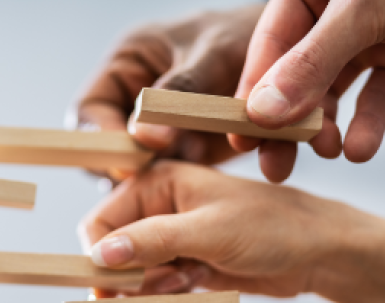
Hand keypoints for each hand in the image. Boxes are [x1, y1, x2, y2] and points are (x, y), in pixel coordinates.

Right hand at [75, 4, 262, 178]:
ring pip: (138, 170)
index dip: (100, 139)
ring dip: (160, 179)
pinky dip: (187, 184)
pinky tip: (209, 179)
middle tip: (156, 179)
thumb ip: (180, 92)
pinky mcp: (182, 152)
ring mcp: (157, 130)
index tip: (127, 163)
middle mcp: (134, 99)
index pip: (89, 110)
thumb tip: (143, 137)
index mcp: (127, 65)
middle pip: (107, 147)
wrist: (295, 53)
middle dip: (129, 167)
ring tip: (193, 171)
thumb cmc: (250, 36)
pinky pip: (170, 178)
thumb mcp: (215, 56)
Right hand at [80, 161, 367, 298]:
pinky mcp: (186, 265)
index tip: (115, 285)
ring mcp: (172, 239)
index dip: (101, 256)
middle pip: (114, 252)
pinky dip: (167, 297)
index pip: (101, 222)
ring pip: (133, 275)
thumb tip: (99, 256)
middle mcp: (158, 208)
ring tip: (187, 283)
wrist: (320, 254)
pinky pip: (156, 288)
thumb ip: (152, 241)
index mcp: (158, 182)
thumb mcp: (209, 232)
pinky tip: (195, 287)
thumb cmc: (272, 228)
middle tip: (165, 284)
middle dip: (132, 276)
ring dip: (152, 289)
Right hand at [232, 0, 384, 181]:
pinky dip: (368, 126)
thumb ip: (312, 63)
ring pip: (333, 94)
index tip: (242, 137)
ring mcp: (369, 40)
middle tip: (273, 167)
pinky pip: (377, 99)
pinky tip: (361, 148)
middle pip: (295, 77)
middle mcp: (332, 18)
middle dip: (286, 124)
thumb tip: (262, 113)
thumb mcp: (365, 9)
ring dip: (327, 128)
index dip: (253, 94)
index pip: (269, 47)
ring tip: (328, 152)